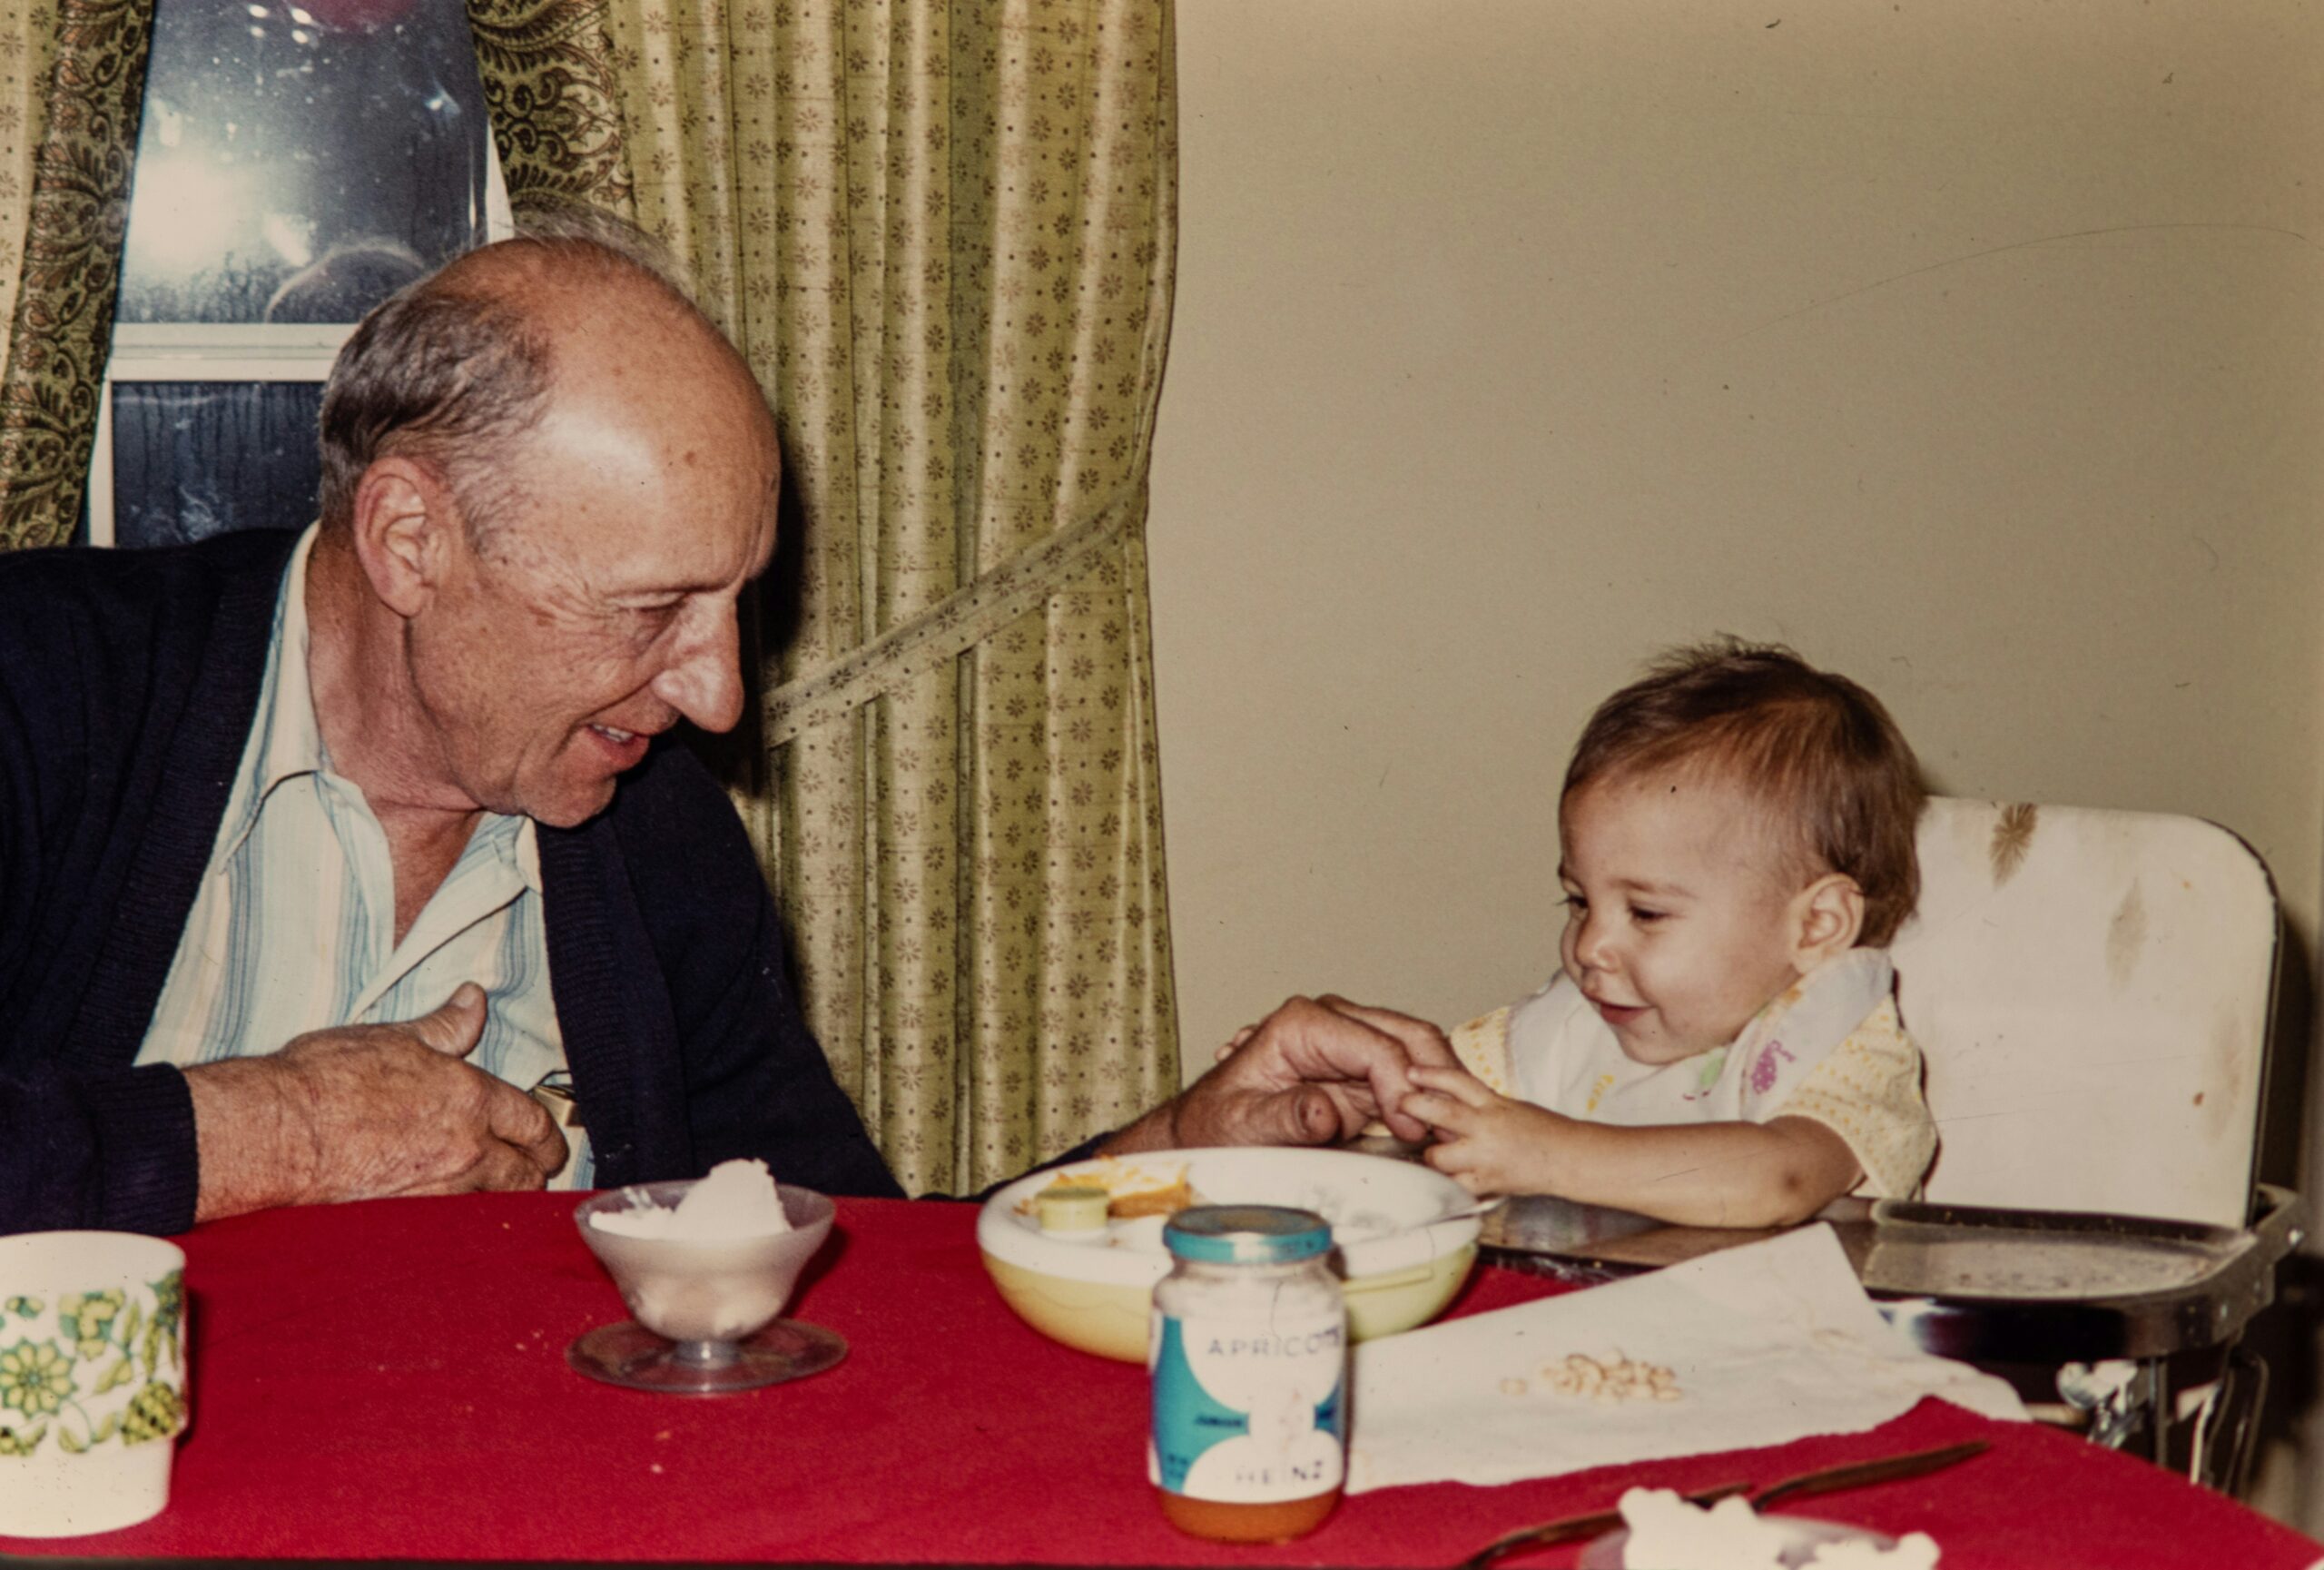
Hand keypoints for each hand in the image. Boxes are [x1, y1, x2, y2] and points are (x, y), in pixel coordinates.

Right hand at [187, 984, 569, 1221]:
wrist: (278, 1131)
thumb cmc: (328, 1079)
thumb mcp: (395, 1038)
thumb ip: (445, 1027)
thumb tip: (474, 1000)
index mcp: (470, 1099)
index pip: (532, 1122)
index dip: (547, 1135)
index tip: (549, 1144)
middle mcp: (465, 1148)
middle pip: (525, 1173)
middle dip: (534, 1171)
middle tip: (532, 1170)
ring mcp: (438, 1188)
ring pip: (494, 1203)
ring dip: (502, 1198)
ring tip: (499, 1194)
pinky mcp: (408, 1217)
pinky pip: (454, 1223)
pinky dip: (462, 1220)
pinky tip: (454, 1217)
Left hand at [1108, 994, 1458, 1152]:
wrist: (1211, 1131)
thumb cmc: (1219, 1124)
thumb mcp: (1242, 1125)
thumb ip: (1283, 1117)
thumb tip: (1322, 1110)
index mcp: (1302, 1024)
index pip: (1375, 1044)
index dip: (1401, 1086)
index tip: (1412, 1127)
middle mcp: (1333, 1023)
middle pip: (1408, 1035)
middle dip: (1436, 1078)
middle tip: (1448, 1127)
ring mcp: (1351, 1044)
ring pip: (1418, 1050)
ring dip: (1440, 1085)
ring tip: (1451, 1128)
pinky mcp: (1362, 1071)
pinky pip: (1410, 1075)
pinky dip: (1430, 1097)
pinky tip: (1439, 1126)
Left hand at [1402, 1064, 1565, 1196]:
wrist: (1568, 1158)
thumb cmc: (1542, 1131)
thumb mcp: (1509, 1106)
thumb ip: (1479, 1105)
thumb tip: (1444, 1101)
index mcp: (1493, 1103)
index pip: (1457, 1081)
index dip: (1431, 1074)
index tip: (1411, 1072)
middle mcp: (1487, 1126)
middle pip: (1441, 1112)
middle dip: (1415, 1108)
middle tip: (1403, 1107)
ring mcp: (1485, 1157)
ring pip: (1439, 1156)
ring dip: (1431, 1156)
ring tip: (1434, 1156)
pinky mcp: (1487, 1182)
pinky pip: (1454, 1186)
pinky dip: (1448, 1185)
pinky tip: (1446, 1182)